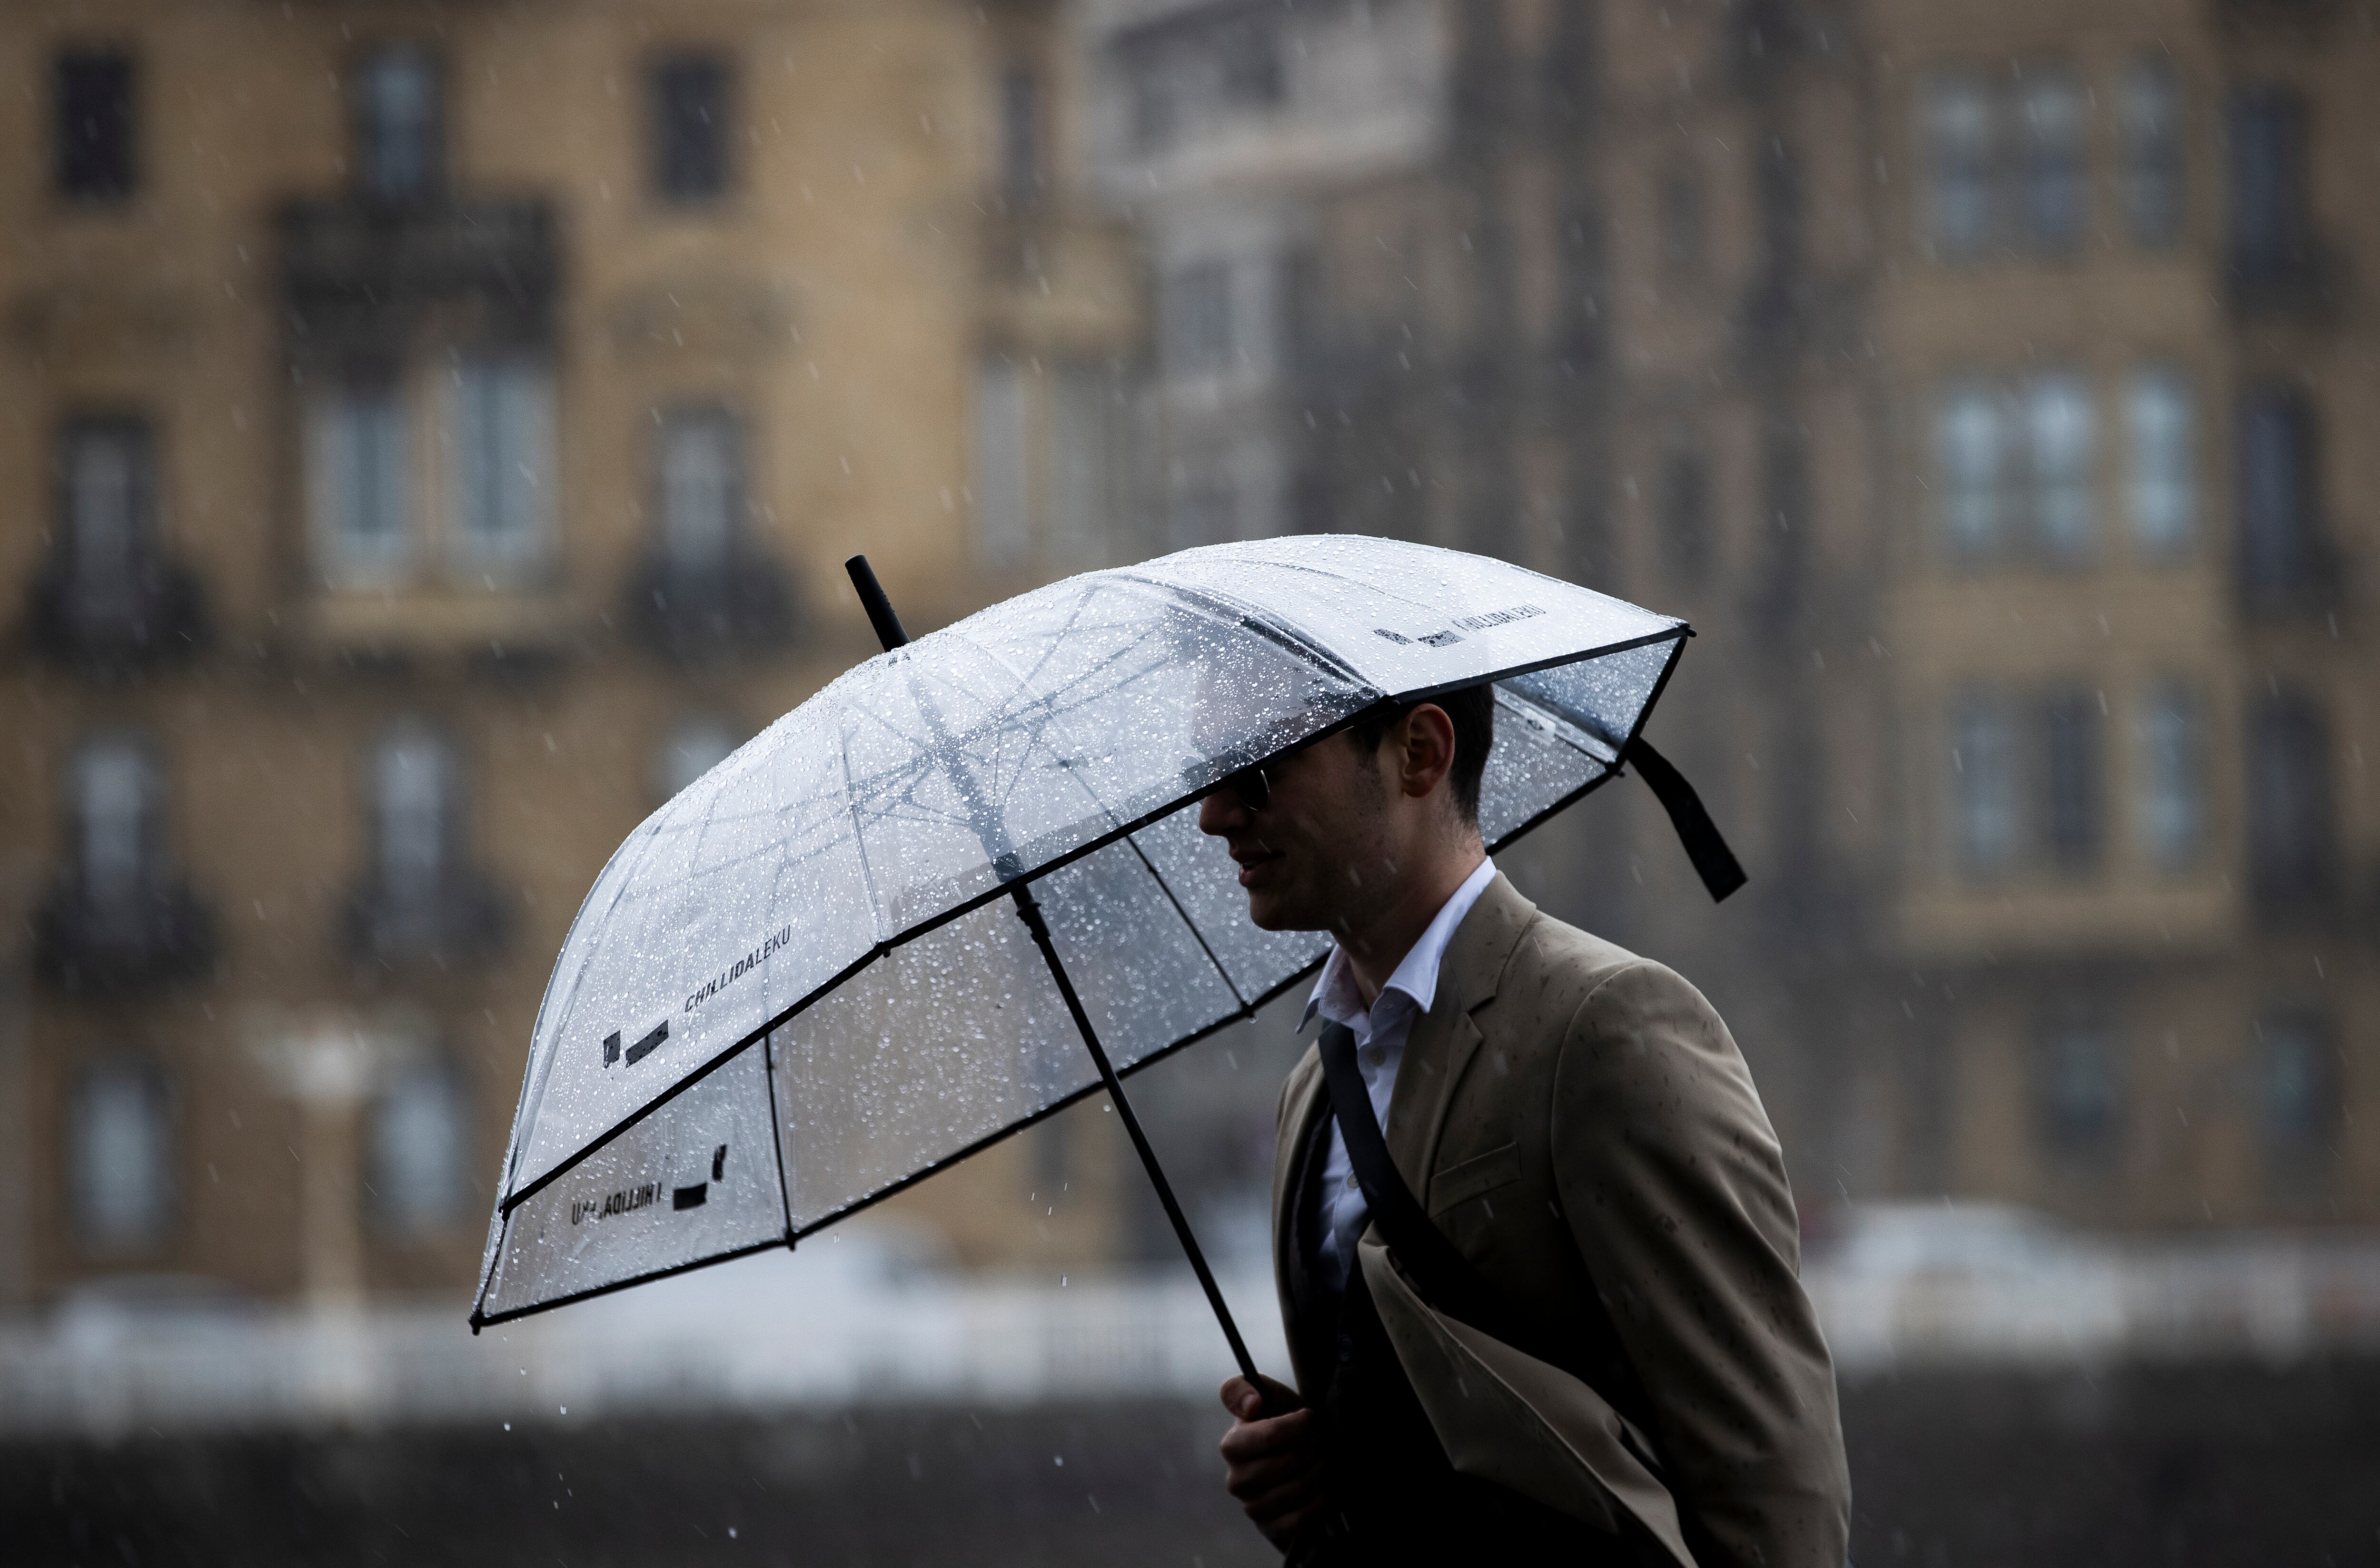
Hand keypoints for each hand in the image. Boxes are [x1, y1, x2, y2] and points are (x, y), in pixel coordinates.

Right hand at [1218, 1374, 1326, 1548]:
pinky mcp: (1270, 1527)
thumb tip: (1251, 1405)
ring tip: (1326, 1460)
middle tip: (1323, 1440)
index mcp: (1232, 1445)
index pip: (1268, 1436)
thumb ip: (1244, 1388)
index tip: (1310, 1418)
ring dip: (1320, 1473)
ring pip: (1294, 1491)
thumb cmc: (1283, 1426)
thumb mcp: (1268, 1398)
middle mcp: (1236, 1479)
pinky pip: (1298, 1519)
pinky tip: (1326, 1487)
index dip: (1297, 1426)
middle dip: (1313, 1449)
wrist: (1297, 1461)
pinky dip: (1319, 1501)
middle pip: (1285, 1464)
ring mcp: (1251, 1507)